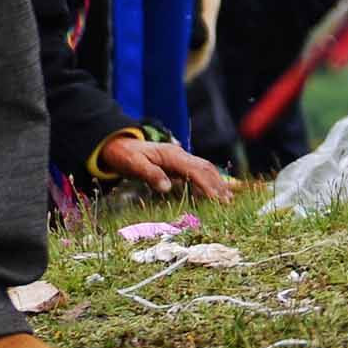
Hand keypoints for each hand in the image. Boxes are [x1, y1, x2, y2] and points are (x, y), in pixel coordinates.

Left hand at [94, 134, 236, 204]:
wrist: (119, 144)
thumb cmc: (125, 156)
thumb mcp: (134, 165)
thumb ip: (151, 174)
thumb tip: (167, 187)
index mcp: (171, 155)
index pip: (195, 170)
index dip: (207, 185)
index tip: (216, 199)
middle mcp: (180, 155)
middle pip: (205, 168)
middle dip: (218, 185)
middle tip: (229, 202)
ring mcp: (180, 158)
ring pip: (204, 168)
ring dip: (217, 183)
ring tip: (227, 198)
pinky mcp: (178, 164)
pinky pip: (197, 171)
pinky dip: (208, 181)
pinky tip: (213, 191)